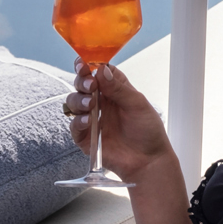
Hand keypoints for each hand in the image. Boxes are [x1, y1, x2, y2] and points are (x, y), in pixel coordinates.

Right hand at [66, 58, 171, 180]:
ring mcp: (91, 119)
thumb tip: (101, 70)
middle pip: (81, 85)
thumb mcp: (137, 104)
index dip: (89, 66)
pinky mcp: (85, 137)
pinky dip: (79, 121)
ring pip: (73, 102)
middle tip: (90, 85)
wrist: (148, 160)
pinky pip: (74, 126)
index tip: (84, 63)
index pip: (97, 72)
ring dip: (79, 100)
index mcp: (114, 90)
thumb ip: (118, 88)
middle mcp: (100, 102)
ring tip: (90, 103)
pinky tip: (89, 120)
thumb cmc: (148, 131)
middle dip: (81, 82)